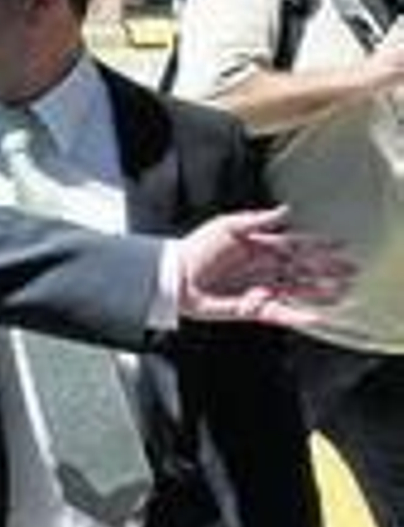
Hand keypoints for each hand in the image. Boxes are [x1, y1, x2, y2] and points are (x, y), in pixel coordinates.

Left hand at [175, 207, 350, 327]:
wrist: (175, 275)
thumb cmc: (197, 247)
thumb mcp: (227, 226)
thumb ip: (257, 220)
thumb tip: (287, 209)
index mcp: (259, 246)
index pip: (295, 245)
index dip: (317, 244)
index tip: (340, 243)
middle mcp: (263, 268)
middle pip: (302, 269)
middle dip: (326, 270)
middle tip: (351, 270)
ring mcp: (259, 288)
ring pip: (296, 291)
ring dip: (319, 292)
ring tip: (342, 292)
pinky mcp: (251, 308)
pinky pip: (279, 313)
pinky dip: (298, 316)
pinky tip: (316, 316)